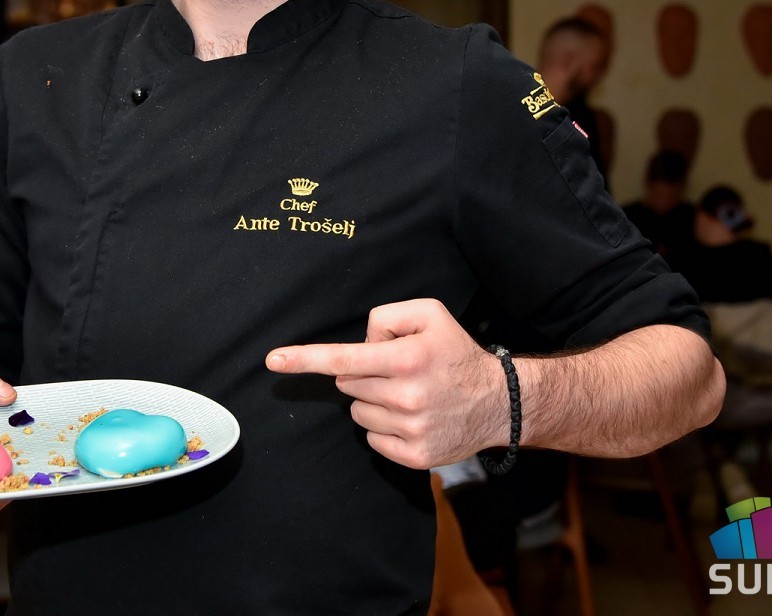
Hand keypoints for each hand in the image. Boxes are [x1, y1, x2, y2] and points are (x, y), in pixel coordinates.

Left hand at [265, 298, 507, 469]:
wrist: (498, 402)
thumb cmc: (456, 353)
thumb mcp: (430, 314)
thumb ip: (387, 316)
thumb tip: (361, 343)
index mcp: (407, 358)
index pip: (344, 357)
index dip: (305, 359)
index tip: (273, 360)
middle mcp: (407, 395)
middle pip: (348, 382)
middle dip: (363, 373)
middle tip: (398, 370)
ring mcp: (411, 429)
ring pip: (357, 411)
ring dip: (373, 400)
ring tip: (408, 394)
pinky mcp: (415, 456)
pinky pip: (372, 437)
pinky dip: (383, 426)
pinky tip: (411, 417)